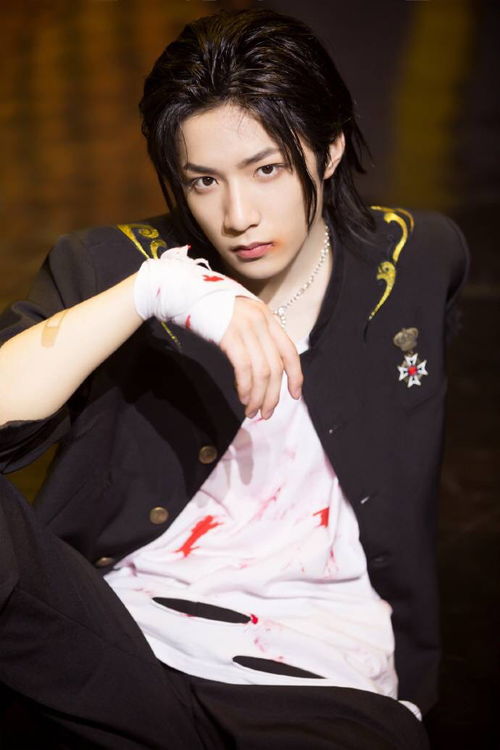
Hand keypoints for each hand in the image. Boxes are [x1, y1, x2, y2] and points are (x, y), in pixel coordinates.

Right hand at [219, 297, 302, 419]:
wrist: (185, 290)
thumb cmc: (209, 308)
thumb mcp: (240, 317)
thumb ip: (254, 336)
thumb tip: (263, 369)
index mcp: (267, 317)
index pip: (289, 351)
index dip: (295, 375)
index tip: (294, 395)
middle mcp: (260, 320)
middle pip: (276, 366)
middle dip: (273, 395)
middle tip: (266, 413)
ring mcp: (245, 326)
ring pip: (262, 371)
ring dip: (259, 396)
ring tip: (252, 411)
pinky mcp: (228, 334)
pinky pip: (244, 367)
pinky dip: (245, 386)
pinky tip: (242, 397)